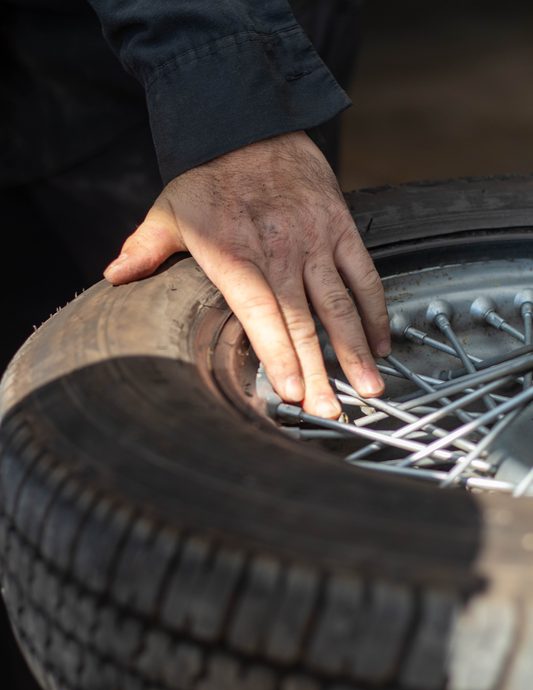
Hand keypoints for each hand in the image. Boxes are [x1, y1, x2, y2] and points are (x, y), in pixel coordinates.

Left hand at [104, 131, 389, 417]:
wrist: (253, 122)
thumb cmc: (208, 176)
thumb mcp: (168, 210)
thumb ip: (145, 248)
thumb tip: (112, 277)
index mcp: (236, 255)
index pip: (260, 314)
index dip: (278, 354)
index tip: (292, 392)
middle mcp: (280, 252)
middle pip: (303, 321)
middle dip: (319, 372)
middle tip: (330, 412)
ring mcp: (315, 240)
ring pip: (339, 303)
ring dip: (356, 349)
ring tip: (369, 388)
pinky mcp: (341, 228)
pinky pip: (363, 274)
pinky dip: (375, 310)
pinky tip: (382, 344)